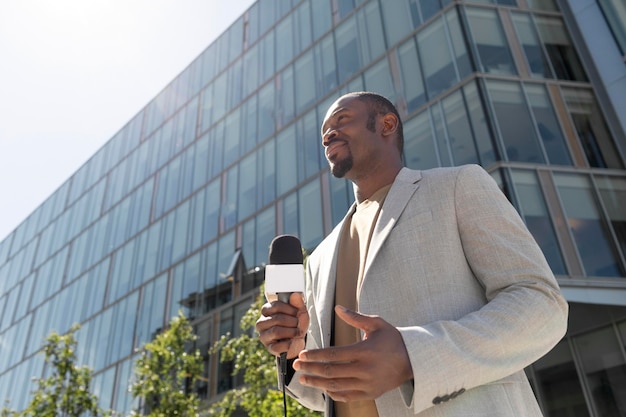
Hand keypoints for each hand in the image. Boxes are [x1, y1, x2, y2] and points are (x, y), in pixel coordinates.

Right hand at [256, 293, 308, 358]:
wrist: (298, 340)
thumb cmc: (295, 323)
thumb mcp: (299, 312)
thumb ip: (298, 303)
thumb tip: (295, 295)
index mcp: (266, 311)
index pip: (275, 306)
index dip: (289, 309)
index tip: (297, 313)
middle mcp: (262, 323)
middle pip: (277, 319)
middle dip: (292, 321)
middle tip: (299, 324)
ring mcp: (264, 336)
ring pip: (276, 331)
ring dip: (291, 332)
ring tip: (298, 332)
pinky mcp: (269, 348)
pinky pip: (278, 346)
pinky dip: (289, 344)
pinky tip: (293, 341)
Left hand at [293, 305, 412, 401]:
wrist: (413, 360)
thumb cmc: (393, 339)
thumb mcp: (377, 324)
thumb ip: (355, 318)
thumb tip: (338, 308)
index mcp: (364, 351)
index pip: (333, 355)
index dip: (315, 356)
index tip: (303, 354)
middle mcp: (365, 370)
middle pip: (331, 371)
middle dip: (310, 369)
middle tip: (296, 365)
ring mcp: (367, 384)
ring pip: (336, 386)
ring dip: (317, 383)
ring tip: (303, 378)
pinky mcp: (370, 393)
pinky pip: (347, 396)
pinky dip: (332, 393)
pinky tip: (322, 388)